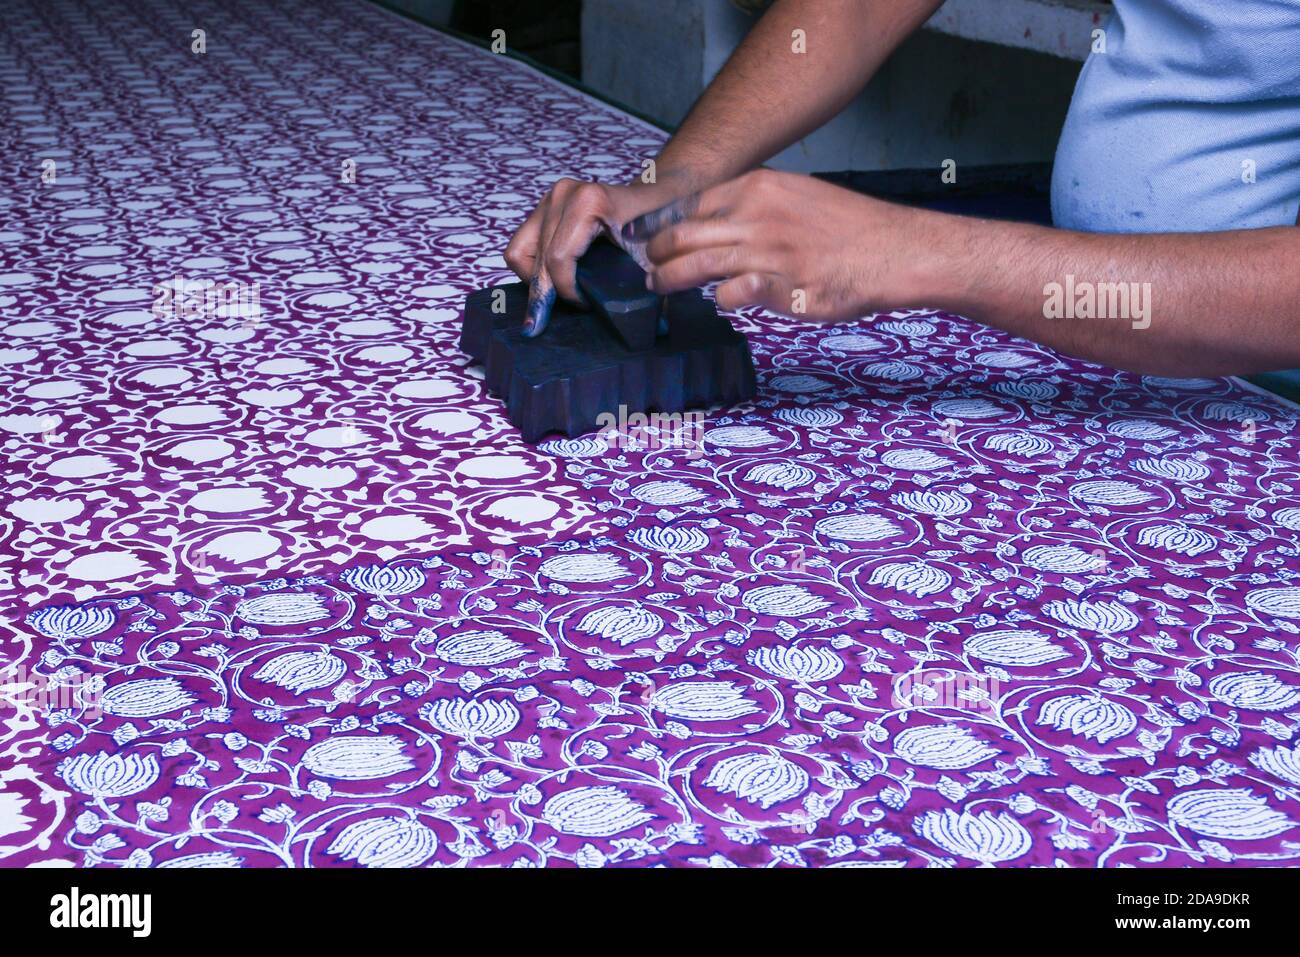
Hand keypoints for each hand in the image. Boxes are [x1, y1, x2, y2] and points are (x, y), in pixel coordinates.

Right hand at [503, 177, 684, 336]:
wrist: (660, 194)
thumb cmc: (661, 226)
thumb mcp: (659, 256)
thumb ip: (656, 287)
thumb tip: (659, 329)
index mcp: (589, 203)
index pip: (558, 260)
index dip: (567, 292)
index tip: (586, 307)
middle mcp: (564, 194)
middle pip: (537, 260)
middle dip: (544, 296)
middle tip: (544, 325)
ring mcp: (552, 197)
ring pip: (520, 252)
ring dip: (534, 282)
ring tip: (552, 301)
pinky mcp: (545, 204)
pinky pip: (522, 244)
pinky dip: (531, 268)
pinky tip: (552, 282)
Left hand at [624, 169, 933, 321]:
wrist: (894, 251)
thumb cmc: (849, 228)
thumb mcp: (799, 195)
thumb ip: (757, 205)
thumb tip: (718, 224)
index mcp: (761, 187)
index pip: (694, 203)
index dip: (666, 222)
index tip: (650, 237)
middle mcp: (758, 215)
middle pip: (684, 233)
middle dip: (657, 252)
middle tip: (648, 266)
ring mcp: (767, 251)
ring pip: (697, 264)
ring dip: (670, 279)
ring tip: (657, 287)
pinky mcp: (780, 286)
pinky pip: (731, 295)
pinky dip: (722, 300)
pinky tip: (723, 303)